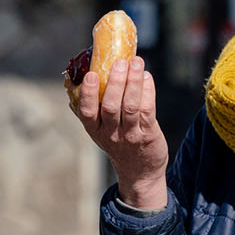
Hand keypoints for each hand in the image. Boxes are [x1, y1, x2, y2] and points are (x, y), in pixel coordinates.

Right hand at [73, 56, 169, 210]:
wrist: (139, 172)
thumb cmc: (118, 142)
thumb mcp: (101, 131)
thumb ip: (96, 108)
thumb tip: (88, 73)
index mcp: (95, 130)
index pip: (87, 112)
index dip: (88, 93)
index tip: (91, 74)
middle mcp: (110, 134)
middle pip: (111, 106)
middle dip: (115, 82)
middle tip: (120, 62)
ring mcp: (130, 135)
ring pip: (131, 106)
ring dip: (134, 82)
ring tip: (137, 63)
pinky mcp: (148, 134)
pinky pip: (147, 110)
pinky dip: (148, 91)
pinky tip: (146, 77)